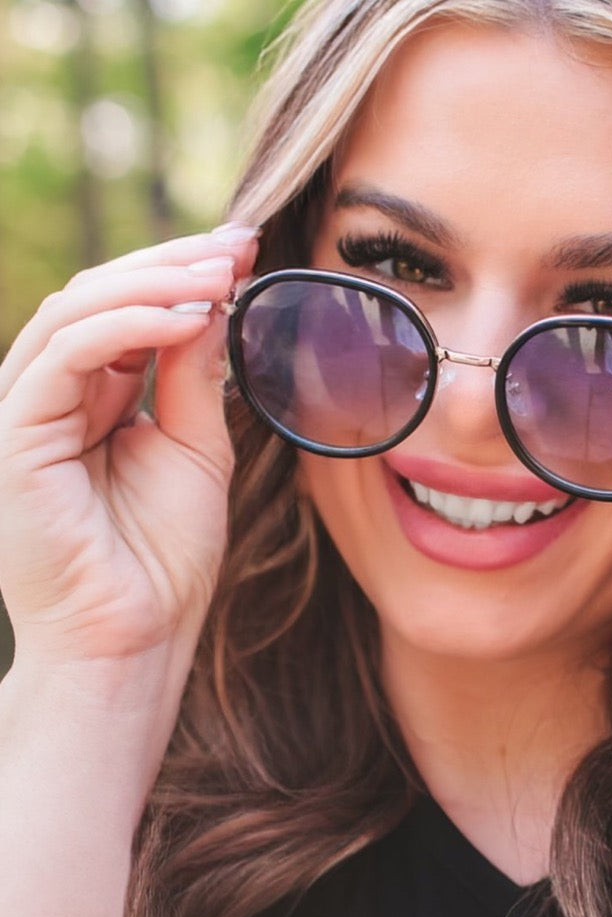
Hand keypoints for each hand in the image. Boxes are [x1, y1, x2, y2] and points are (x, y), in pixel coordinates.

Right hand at [0, 226, 258, 667]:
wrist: (136, 635)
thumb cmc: (166, 556)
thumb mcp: (195, 448)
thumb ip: (192, 376)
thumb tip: (210, 300)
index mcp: (93, 401)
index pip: (127, 314)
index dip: (183, 275)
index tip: (246, 249)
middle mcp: (53, 396)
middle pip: (99, 298)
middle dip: (172, 263)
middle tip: (237, 243)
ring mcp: (26, 412)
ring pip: (76, 311)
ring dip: (153, 282)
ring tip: (221, 273)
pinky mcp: (14, 433)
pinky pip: (66, 353)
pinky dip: (127, 324)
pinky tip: (189, 315)